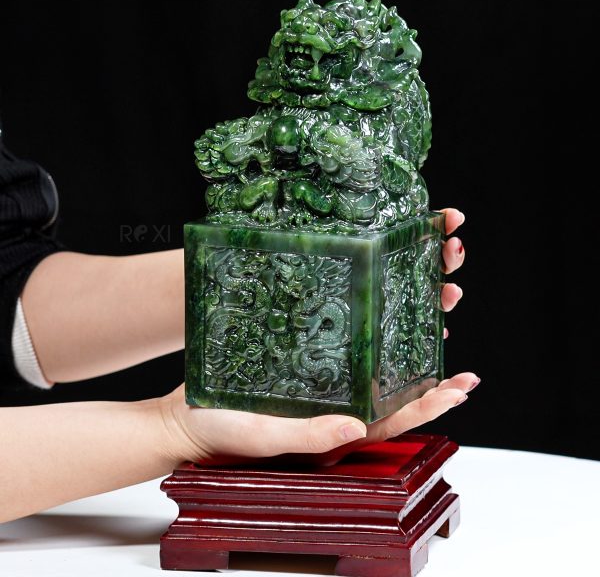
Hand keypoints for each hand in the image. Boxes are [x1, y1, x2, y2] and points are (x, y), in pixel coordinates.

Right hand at [160, 208, 473, 465]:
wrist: (185, 417)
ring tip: (433, 330)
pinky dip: (362, 339)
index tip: (460, 388)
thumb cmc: (220, 434)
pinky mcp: (299, 366)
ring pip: (369, 372)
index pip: (390, 421)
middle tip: (464, 369)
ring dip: (401, 353)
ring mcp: (318, 387)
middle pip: (389, 396)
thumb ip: (308, 435)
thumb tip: (358, 429)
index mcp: (331, 431)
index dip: (426, 406)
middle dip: (429, 382)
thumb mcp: (263, 437)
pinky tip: (374, 320)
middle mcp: (332, 408)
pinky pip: (338, 353)